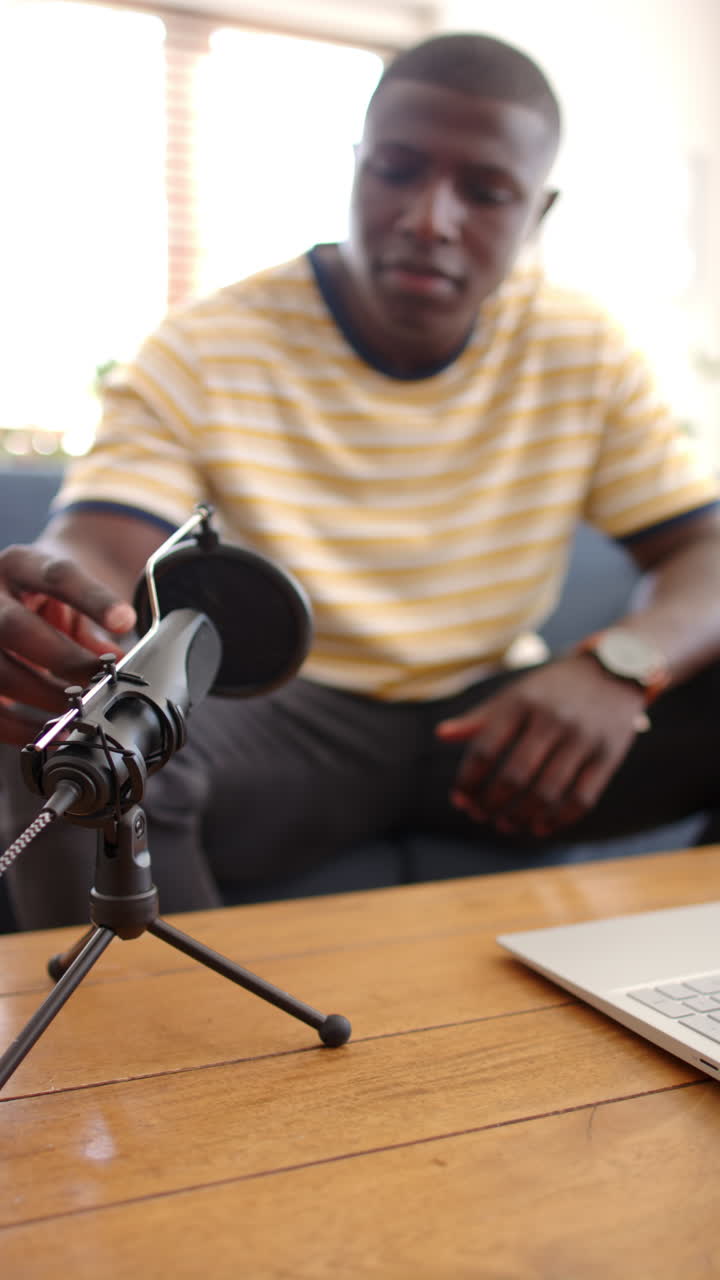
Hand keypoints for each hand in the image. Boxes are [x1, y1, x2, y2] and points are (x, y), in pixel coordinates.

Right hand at [0, 544, 135, 743]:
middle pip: (14, 626)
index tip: (126, 621)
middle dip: (60, 659)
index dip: (93, 599)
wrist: (16, 592)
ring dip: (39, 696)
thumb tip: (123, 661)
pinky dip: (16, 725)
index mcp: (21, 564)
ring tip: (76, 712)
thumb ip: (97, 623)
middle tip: (96, 683)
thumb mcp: (74, 597)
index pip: (58, 575)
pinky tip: (49, 732)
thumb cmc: (49, 596)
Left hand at [435, 656, 647, 836]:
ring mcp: (583, 737)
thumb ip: (480, 718)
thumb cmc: (553, 688)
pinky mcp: (609, 754)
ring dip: (521, 817)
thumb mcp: (516, 694)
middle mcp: (552, 719)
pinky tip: (541, 827)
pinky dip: (559, 819)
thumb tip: (440, 735)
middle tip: (481, 816)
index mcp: (521, 702)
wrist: (615, 670)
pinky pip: (581, 798)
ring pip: (547, 792)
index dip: (468, 781)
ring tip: (507, 825)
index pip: (484, 750)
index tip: (460, 798)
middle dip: (492, 804)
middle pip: (514, 776)